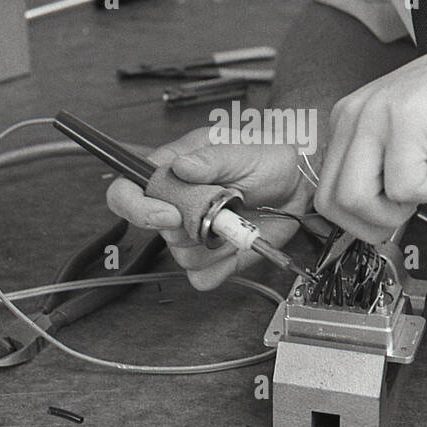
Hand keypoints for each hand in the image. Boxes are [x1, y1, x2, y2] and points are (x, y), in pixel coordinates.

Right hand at [106, 125, 311, 288]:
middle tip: (224, 208)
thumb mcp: (242, 150)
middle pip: (158, 232)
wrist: (299, 184)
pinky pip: (202, 277)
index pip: (127, 192)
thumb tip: (181, 166)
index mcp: (173, 171)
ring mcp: (193, 234)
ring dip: (214, 245)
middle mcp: (177, 205)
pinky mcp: (213, 258)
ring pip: (181, 257)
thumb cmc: (270, 158)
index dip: (139, 208)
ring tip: (238, 221)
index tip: (169, 215)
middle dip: (192, 226)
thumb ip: (211, 159)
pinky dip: (223, 266)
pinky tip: (239, 245)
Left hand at [314, 28, 426, 242]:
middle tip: (404, 204)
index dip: (358, 214)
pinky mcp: (407, 124)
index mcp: (347, 117)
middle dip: (371, 221)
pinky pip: (402, 189)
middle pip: (332, 201)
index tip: (386, 207)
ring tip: (420, 182)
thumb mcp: (399, 132)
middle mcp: (354, 114)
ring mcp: (377, 117)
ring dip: (394, 210)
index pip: (324, 190)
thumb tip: (357, 210)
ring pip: (355, 200)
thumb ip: (372, 163)